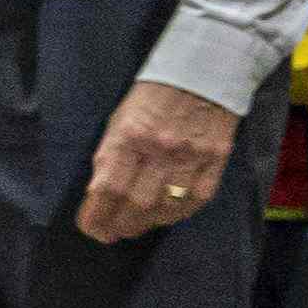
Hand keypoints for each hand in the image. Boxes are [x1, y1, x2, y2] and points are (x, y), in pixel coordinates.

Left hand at [77, 76, 243, 246]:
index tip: (91, 228)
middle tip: (112, 232)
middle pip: (137, 204)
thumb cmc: (151, 99)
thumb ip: (110, 156)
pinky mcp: (216, 159)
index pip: (108, 188)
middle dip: (120, 225)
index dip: (97, 215)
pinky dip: (177, 214)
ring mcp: (191, 156)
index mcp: (128, 137)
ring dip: (146, 224)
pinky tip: (164, 217)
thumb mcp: (119, 121)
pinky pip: (197, 199)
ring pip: (167, 206)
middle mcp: (159, 150)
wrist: (201, 74)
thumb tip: (100, 194)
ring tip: (134, 228)